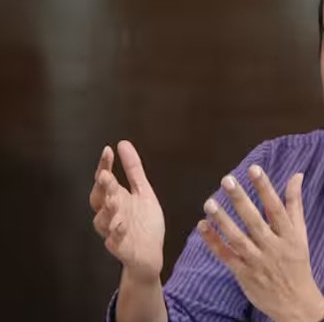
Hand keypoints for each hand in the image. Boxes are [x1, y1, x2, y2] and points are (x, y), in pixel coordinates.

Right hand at [90, 140, 165, 283]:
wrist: (149, 254)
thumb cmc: (143, 223)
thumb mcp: (143, 192)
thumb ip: (133, 170)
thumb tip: (123, 143)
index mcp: (115, 198)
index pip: (105, 180)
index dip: (104, 165)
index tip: (108, 150)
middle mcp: (110, 213)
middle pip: (99, 198)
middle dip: (102, 187)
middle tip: (106, 175)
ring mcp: (113, 231)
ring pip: (102, 220)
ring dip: (107, 210)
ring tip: (114, 199)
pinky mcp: (119, 248)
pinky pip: (114, 241)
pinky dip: (115, 234)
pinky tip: (121, 225)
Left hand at [197, 165, 323, 321]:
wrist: (296, 303)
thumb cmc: (298, 263)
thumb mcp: (301, 234)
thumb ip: (295, 204)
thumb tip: (297, 175)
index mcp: (289, 235)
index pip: (276, 208)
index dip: (265, 188)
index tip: (253, 169)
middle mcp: (273, 247)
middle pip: (255, 221)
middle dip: (240, 200)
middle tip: (227, 181)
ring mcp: (257, 262)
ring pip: (238, 239)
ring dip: (223, 220)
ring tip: (210, 203)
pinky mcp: (243, 274)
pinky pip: (226, 256)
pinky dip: (214, 242)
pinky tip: (203, 226)